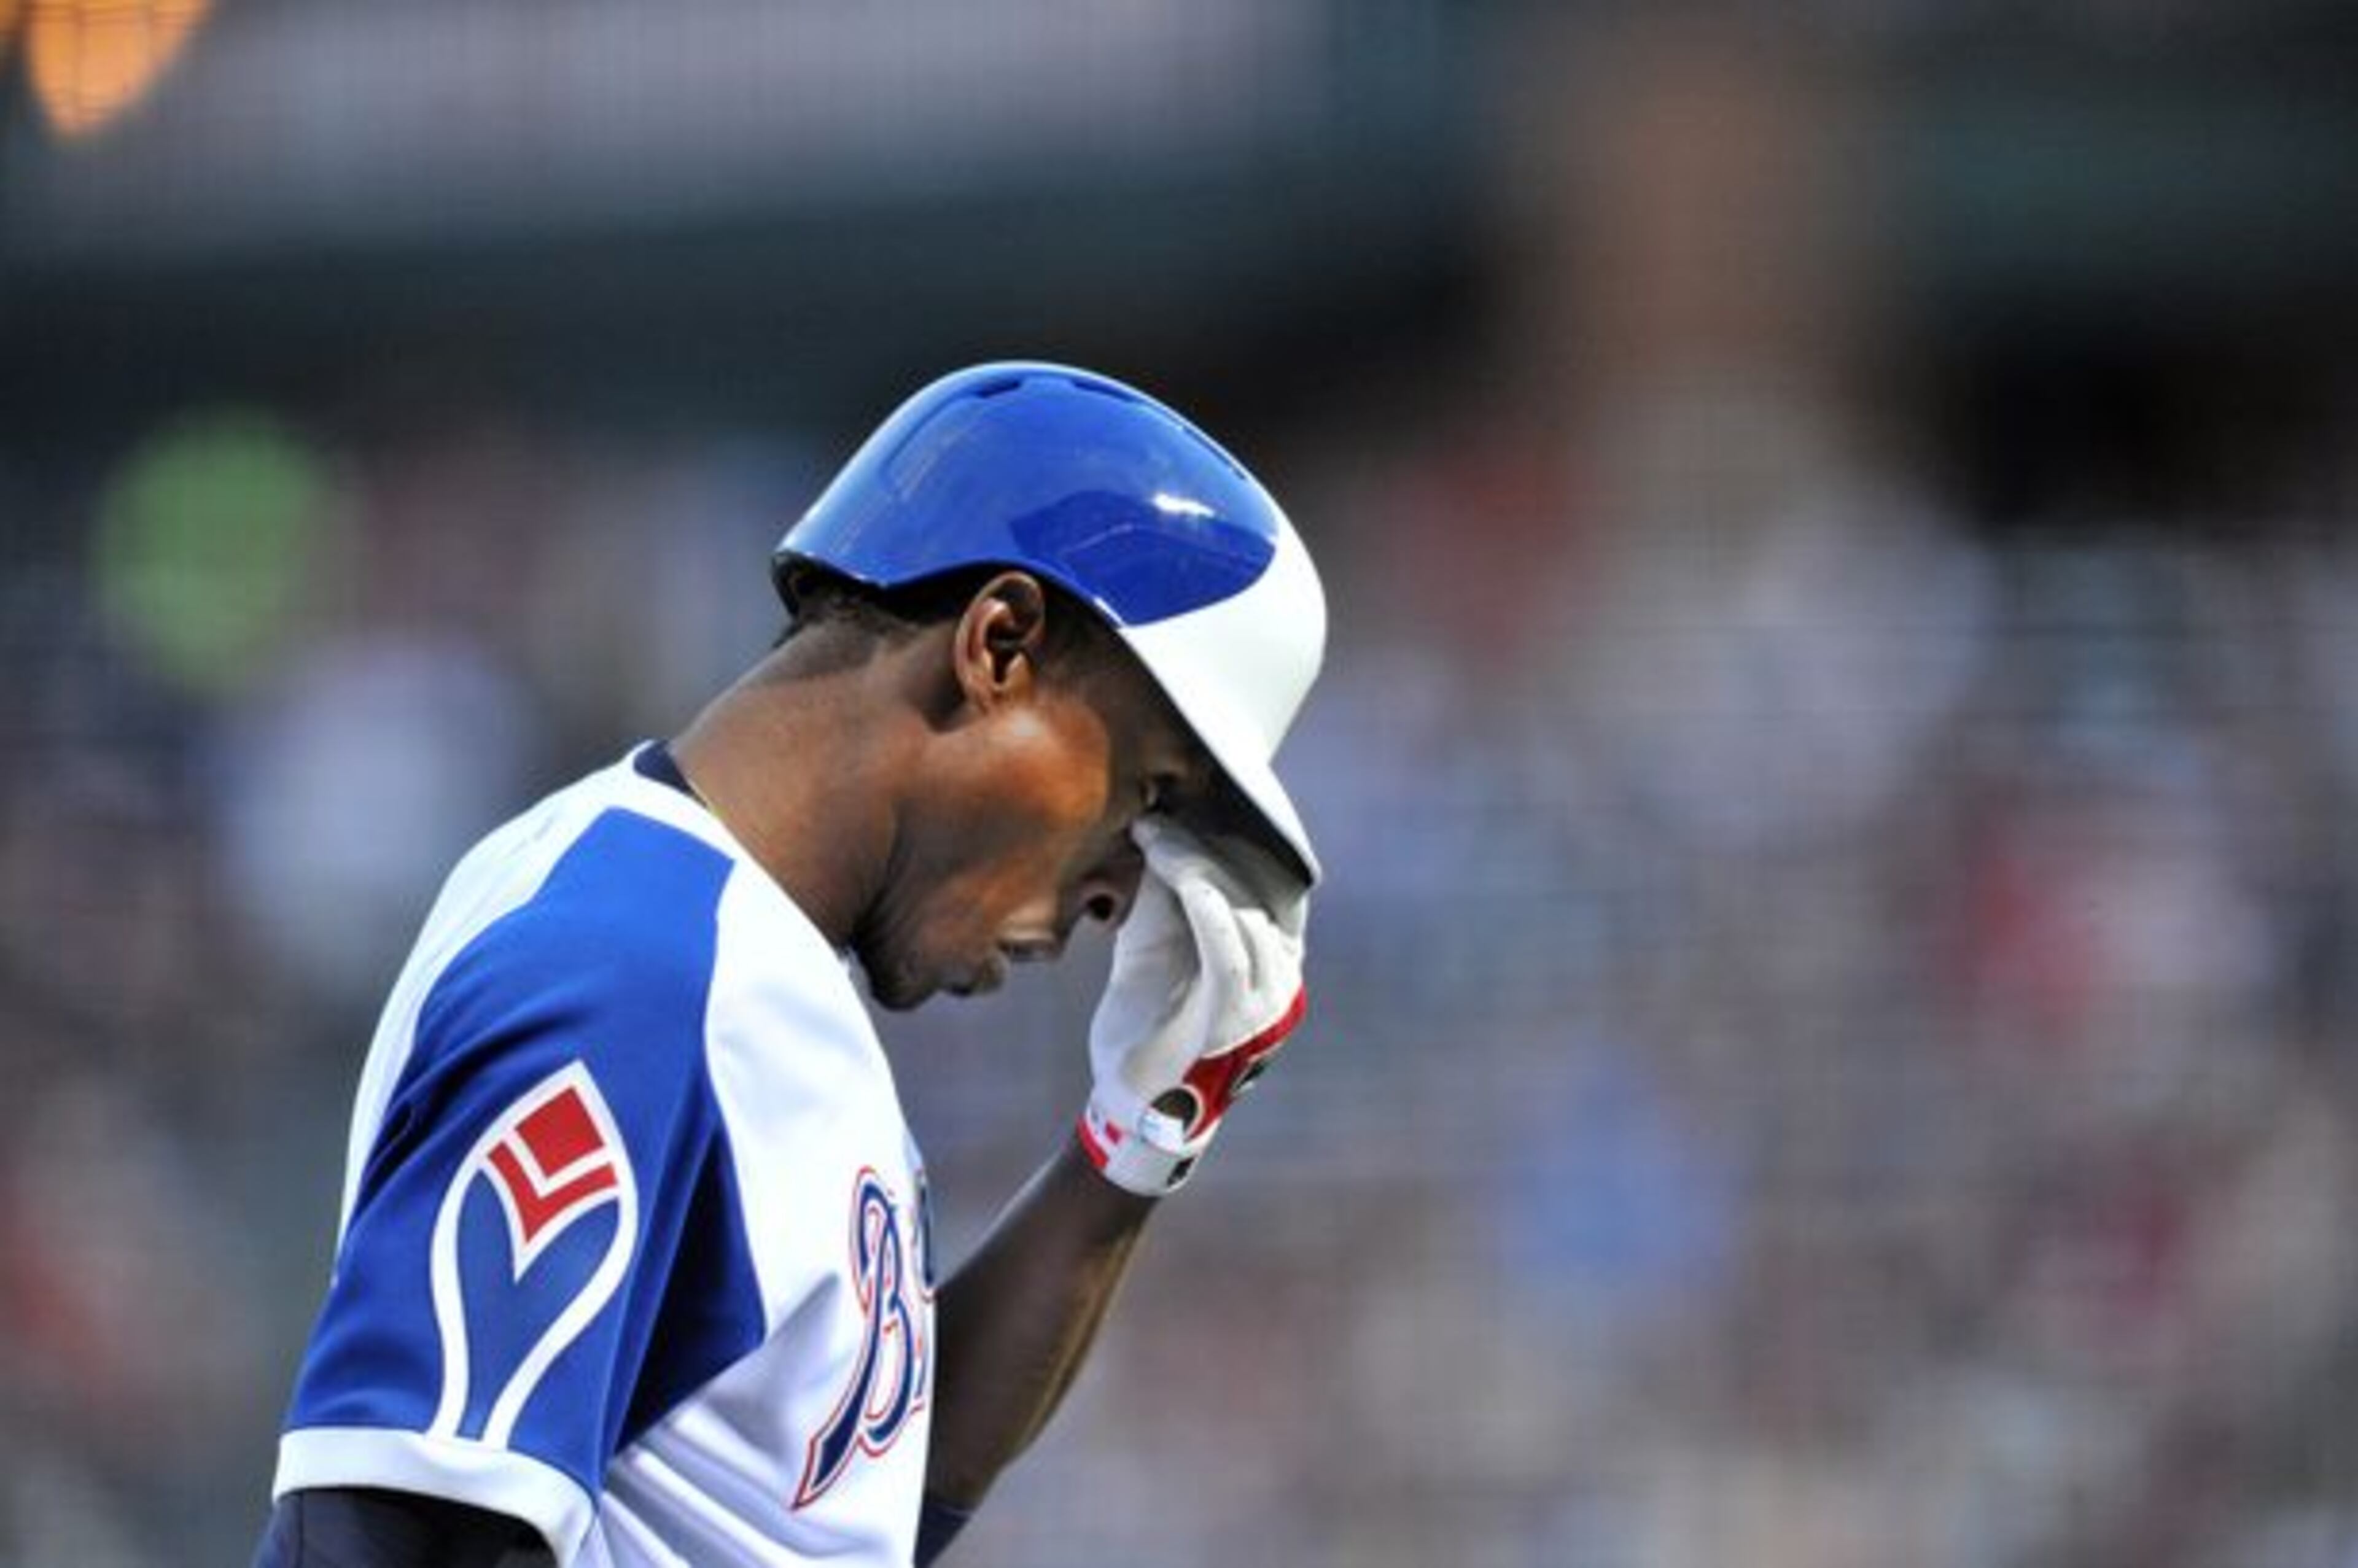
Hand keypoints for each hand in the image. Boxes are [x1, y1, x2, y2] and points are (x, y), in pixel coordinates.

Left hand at [1078, 819, 1308, 1194]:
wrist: (1131, 1104)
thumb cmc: (1145, 1024)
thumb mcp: (1153, 949)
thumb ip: (1163, 898)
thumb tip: (1158, 831)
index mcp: (1274, 959)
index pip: (1273, 883)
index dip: (1240, 839)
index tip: (1195, 802)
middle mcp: (1282, 978)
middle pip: (1258, 890)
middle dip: (1212, 843)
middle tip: (1163, 811)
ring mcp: (1265, 1003)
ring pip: (1244, 912)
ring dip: (1197, 864)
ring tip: (1155, 834)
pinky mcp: (1232, 1021)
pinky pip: (1227, 950)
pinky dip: (1204, 903)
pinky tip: (1177, 869)